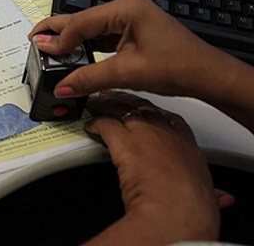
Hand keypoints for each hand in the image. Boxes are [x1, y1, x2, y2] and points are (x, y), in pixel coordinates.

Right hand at [28, 0, 237, 101]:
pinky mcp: (131, 29)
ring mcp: (129, 17)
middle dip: (58, 31)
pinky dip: (86, 46)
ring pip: (90, 28)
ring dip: (71, 41)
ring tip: (48, 49)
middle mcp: (126, 7)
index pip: (82, 22)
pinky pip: (101, 36)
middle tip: (34, 38)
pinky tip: (72, 55)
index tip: (40, 49)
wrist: (205, 74)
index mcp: (126, 8)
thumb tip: (63, 85)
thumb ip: (89, 77)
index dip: (59, 39)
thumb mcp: (127, 72)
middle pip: (82, 19)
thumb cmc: (178, 66)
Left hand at [82, 91, 218, 245]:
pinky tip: (90, 126)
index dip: (157, 115)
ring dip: (108, 107)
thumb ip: (207, 190)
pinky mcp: (123, 141)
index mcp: (189, 147)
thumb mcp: (205, 193)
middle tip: (117, 99)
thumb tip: (220, 197)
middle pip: (145, 109)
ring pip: (123, 110)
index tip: (149, 113)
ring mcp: (145, 134)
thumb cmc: (192, 208)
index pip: (173, 122)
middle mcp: (168, 135)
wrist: (176, 211)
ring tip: (97, 105)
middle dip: (130, 103)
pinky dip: (95, 124)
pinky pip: (105, 125)